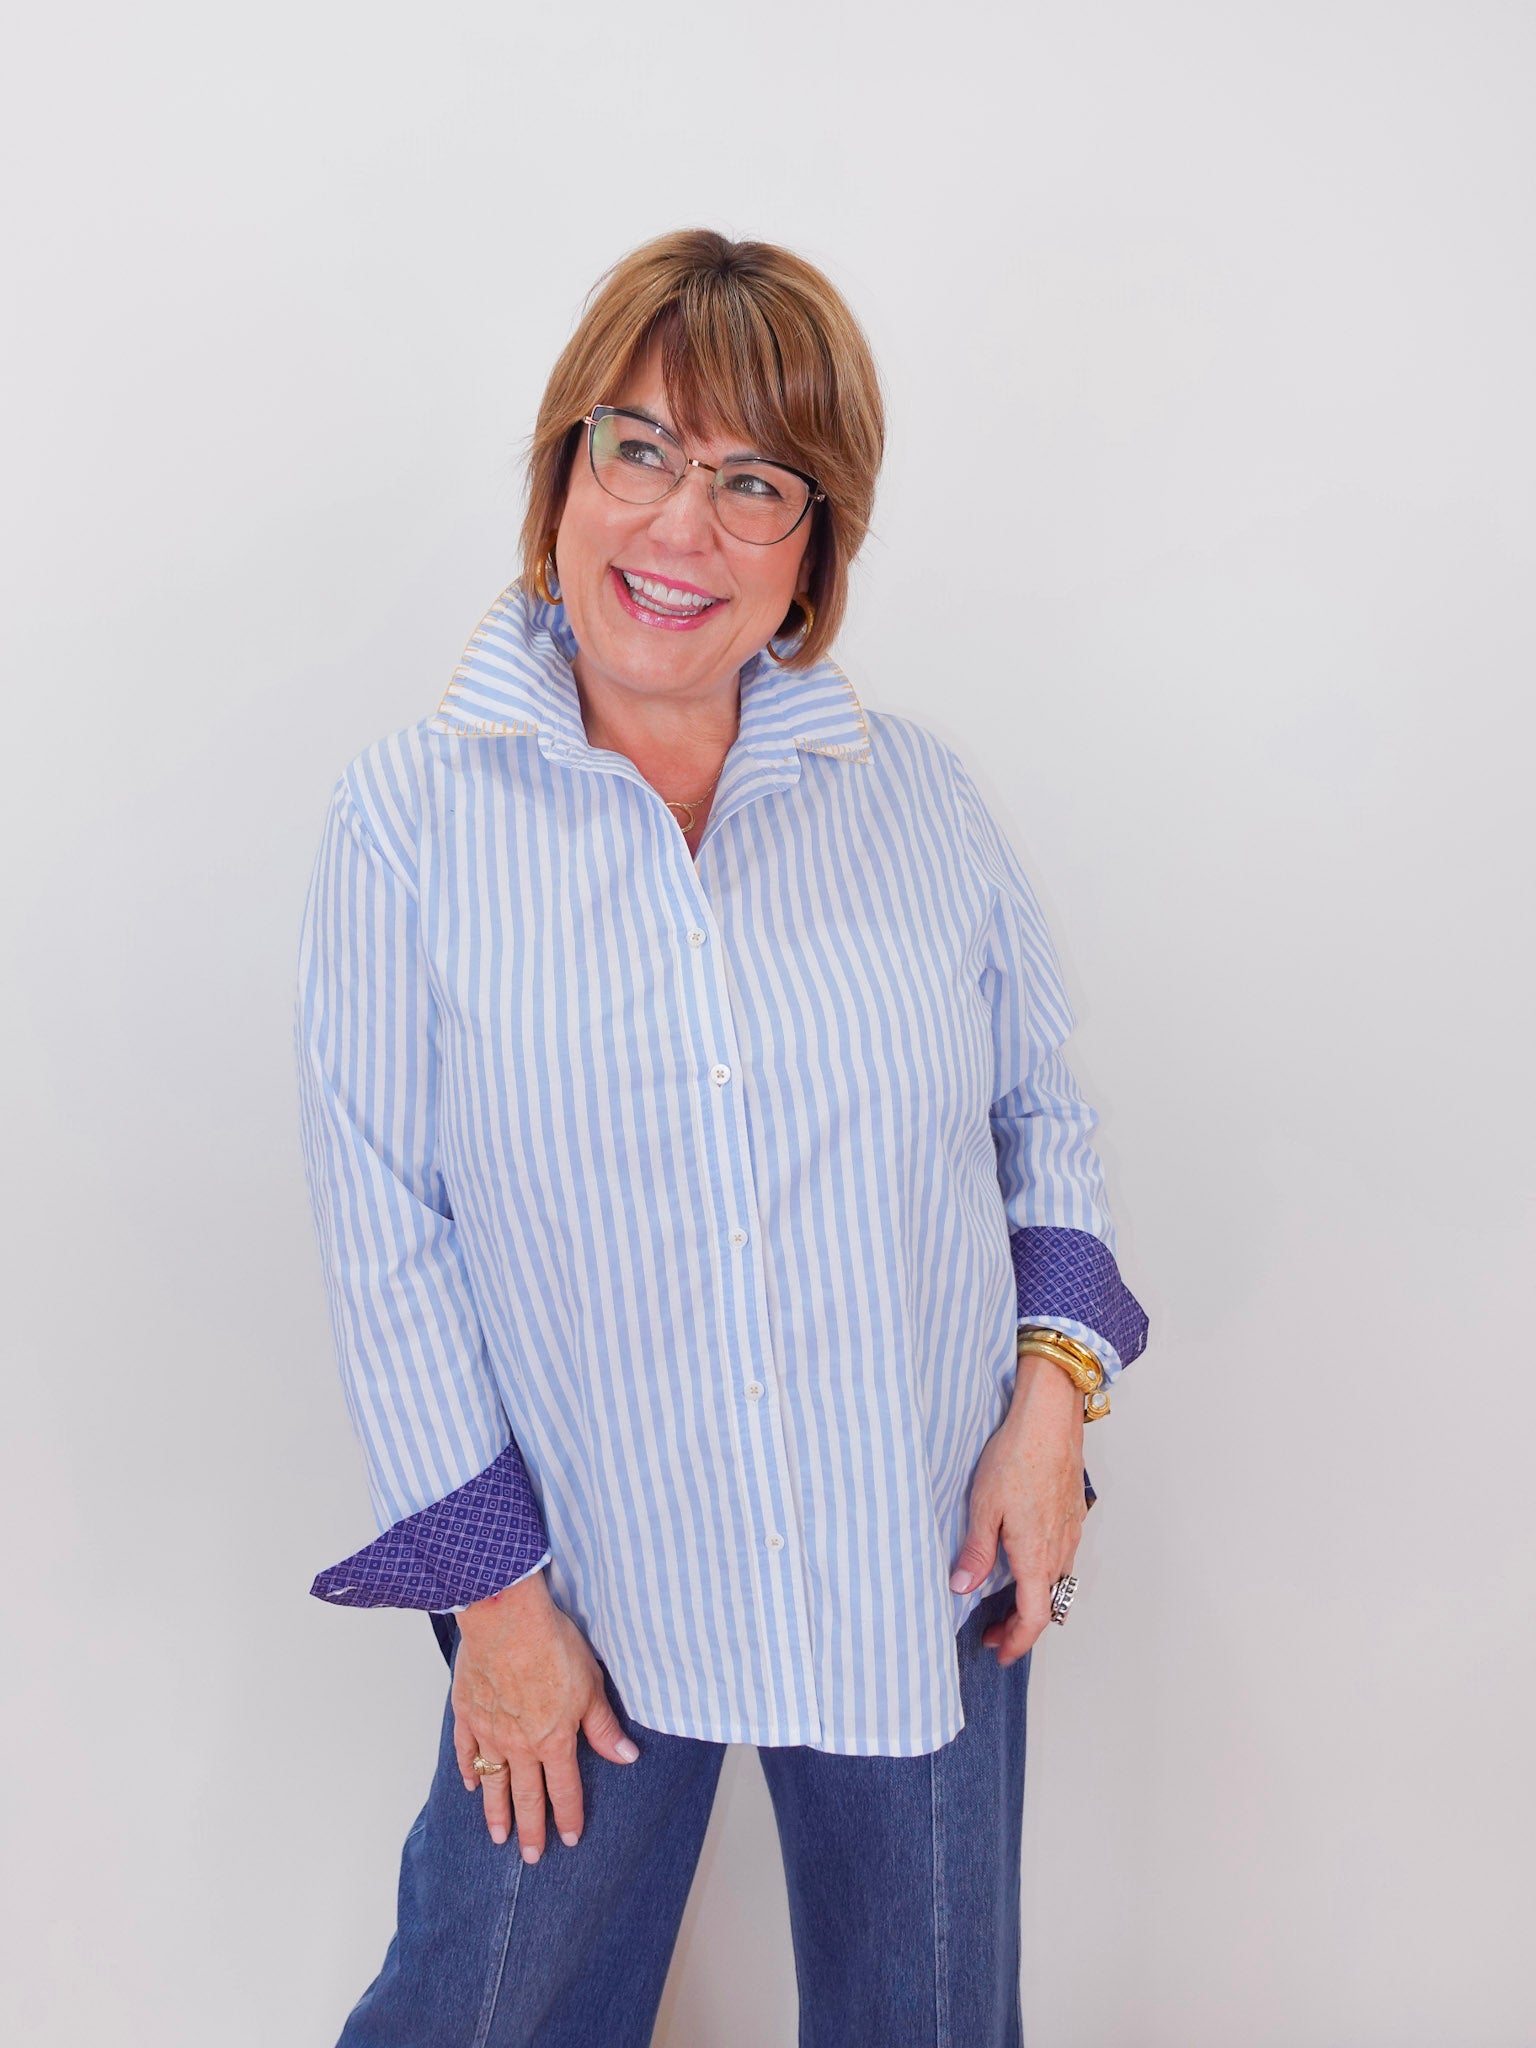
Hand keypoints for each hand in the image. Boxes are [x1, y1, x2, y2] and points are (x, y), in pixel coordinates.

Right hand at [451, 1570, 639, 1861]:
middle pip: (527, 1797)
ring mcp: (490, 1732)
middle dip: (532, 1830)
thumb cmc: (553, 1646)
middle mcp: (520, 1745)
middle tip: (531, 1858)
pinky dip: (469, 1770)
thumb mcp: (590, 1685)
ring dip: (497, 1812)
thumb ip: (603, 1726)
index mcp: (554, 1740)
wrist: (507, 1619)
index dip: (569, 1817)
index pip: (565, 1789)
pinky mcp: (467, 1713)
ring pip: (494, 1783)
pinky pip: (466, 1751)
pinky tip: (471, 1784)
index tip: (570, 1839)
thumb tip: (627, 1756)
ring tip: (499, 1837)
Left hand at [948, 1353, 1086, 1667]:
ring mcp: (1071, 1533)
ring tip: (1005, 1601)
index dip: (1017, 1642)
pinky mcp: (1074, 1515)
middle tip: (993, 1632)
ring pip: (1056, 1582)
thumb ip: (976, 1552)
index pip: (1033, 1618)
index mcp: (1036, 1555)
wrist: (1049, 1420)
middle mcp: (1059, 1550)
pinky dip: (1043, 1573)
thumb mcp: (983, 1507)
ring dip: (1033, 1599)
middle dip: (1020, 1626)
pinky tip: (1025, 1559)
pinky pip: (1063, 1557)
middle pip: (1046, 1605)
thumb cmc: (1016, 1457)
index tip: (1000, 1652)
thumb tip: (962, 1588)